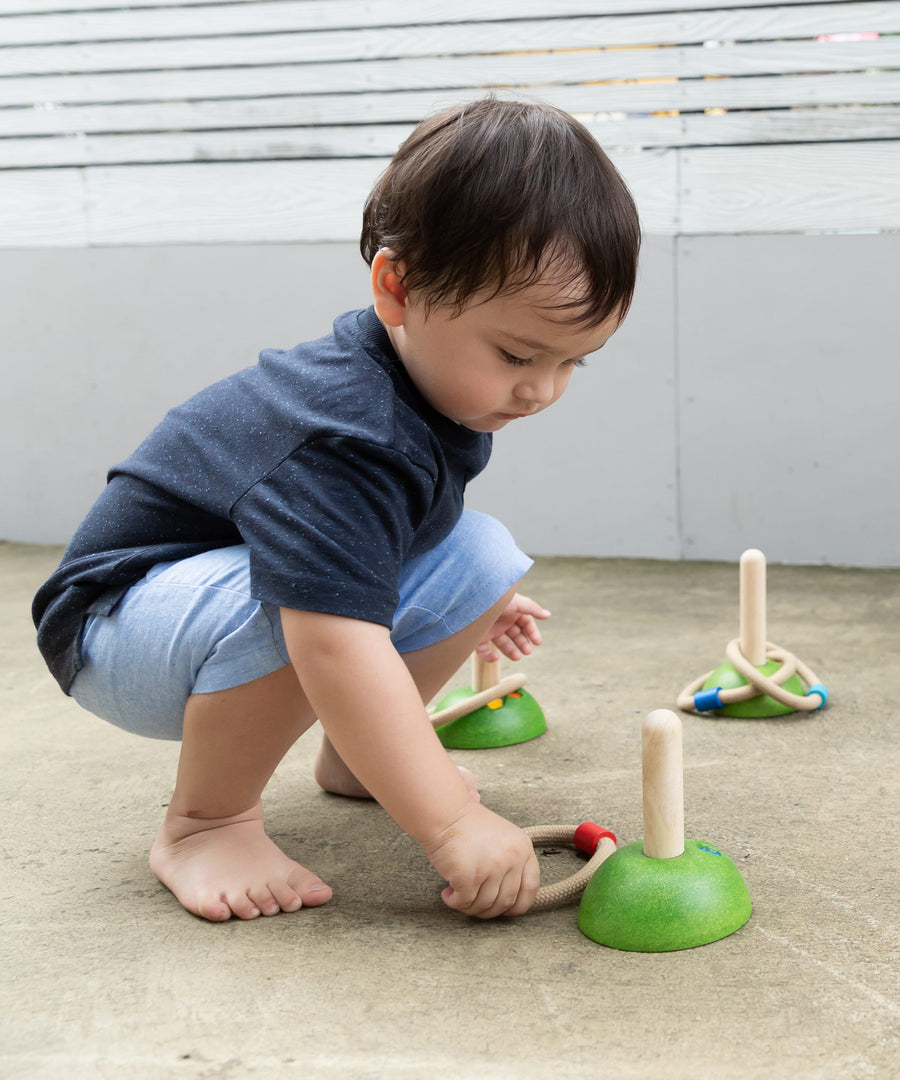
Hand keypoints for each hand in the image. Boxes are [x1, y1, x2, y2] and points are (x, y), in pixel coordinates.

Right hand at [423, 803, 539, 917]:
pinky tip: (448, 894)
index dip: (519, 905)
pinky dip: (455, 902)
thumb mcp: (503, 839)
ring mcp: (492, 868)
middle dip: (488, 910)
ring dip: (469, 907)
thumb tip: (509, 902)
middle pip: (506, 902)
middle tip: (473, 904)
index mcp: (524, 849)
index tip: (506, 910)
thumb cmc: (469, 826)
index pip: (531, 887)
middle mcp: (512, 858)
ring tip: (458, 896)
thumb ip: (511, 864)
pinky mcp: (470, 876)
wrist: (445, 813)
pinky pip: (465, 902)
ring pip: (485, 905)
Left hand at [475, 592, 550, 662]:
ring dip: (511, 651)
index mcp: (511, 610)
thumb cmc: (494, 599)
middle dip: (523, 643)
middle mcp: (501, 620)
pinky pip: (484, 650)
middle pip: (515, 634)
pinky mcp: (477, 637)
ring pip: (502, 643)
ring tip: (517, 657)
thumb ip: (532, 608)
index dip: (532, 632)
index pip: (525, 623)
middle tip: (527, 652)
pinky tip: (495, 657)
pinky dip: (489, 656)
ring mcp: (489, 629)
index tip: (537, 642)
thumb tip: (548, 615)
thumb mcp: (515, 602)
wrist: (469, 602)